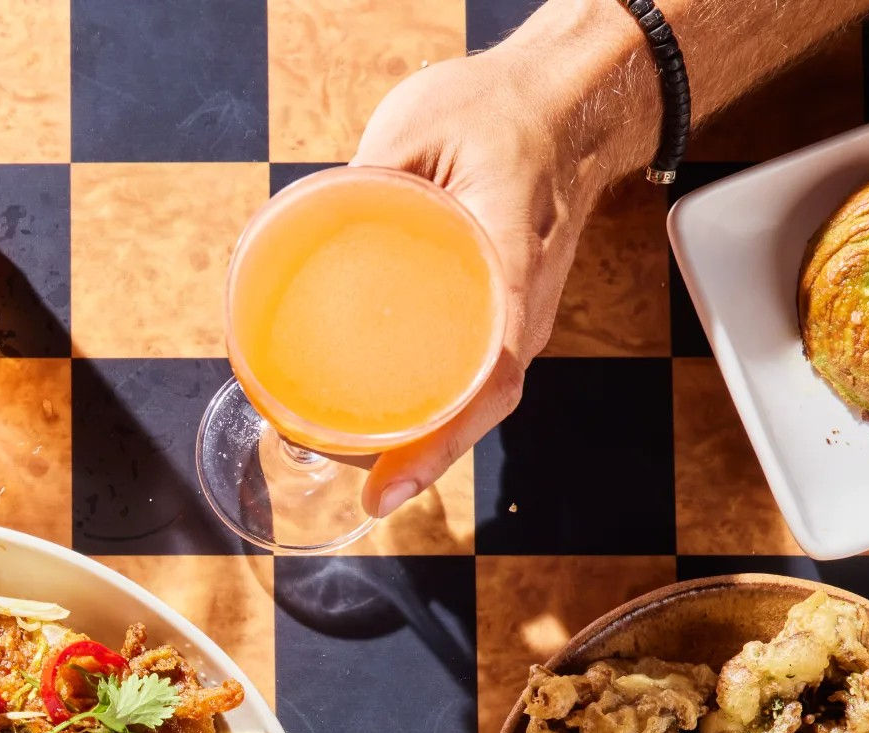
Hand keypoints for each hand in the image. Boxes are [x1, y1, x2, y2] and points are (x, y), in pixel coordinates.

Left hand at [348, 42, 626, 516]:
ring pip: (484, 399)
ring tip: (371, 479)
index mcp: (510, 254)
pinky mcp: (511, 315)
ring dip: (435, 445)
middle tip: (370, 494)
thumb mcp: (422, 122)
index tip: (393, 479)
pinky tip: (395, 433)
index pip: (490, 365)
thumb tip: (300, 229)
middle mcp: (528, 302)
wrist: (568, 103)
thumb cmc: (499, 111)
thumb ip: (364, 174)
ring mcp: (525, 314)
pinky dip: (443, 414)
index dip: (444, 433)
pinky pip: (480, 378)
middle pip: (485, 403)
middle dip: (429, 459)